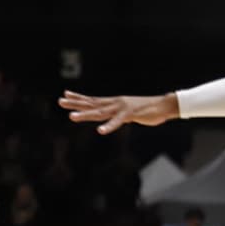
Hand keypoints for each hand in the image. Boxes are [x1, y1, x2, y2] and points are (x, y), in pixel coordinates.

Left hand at [59, 90, 179, 134]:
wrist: (164, 105)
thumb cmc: (146, 109)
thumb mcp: (127, 112)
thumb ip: (117, 114)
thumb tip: (109, 118)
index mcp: (113, 102)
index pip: (92, 100)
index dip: (78, 98)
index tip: (65, 95)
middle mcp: (114, 103)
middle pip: (91, 104)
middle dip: (75, 103)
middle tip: (60, 101)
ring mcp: (121, 108)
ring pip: (100, 112)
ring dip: (85, 115)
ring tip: (71, 117)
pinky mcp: (130, 114)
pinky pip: (118, 121)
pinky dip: (109, 126)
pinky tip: (100, 131)